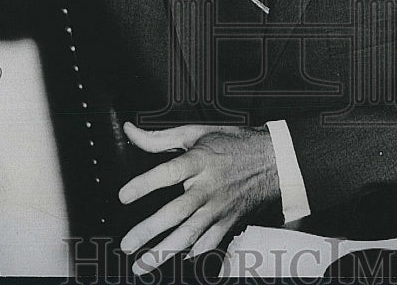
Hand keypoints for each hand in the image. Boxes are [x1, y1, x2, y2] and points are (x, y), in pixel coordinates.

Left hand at [118, 122, 279, 273]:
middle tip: (127, 244)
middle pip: (177, 212)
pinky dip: (195, 253)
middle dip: (149, 230)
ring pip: (191, 234)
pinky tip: (180, 259)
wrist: (273, 160)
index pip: (169, 173)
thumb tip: (130, 131)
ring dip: (165, 251)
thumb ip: (159, 137)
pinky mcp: (229, 221)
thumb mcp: (196, 133)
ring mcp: (220, 208)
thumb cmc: (233, 144)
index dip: (144, 184)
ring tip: (142, 265)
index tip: (123, 196)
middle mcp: (209, 187)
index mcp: (201, 161)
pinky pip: (210, 243)